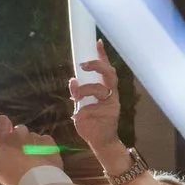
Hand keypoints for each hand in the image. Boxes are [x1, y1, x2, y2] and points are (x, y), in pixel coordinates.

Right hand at [0, 116, 62, 184]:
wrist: (40, 183)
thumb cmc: (15, 178)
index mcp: (3, 140)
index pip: (1, 121)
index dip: (3, 126)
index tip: (5, 134)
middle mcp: (19, 134)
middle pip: (18, 130)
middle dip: (19, 139)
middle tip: (20, 155)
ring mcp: (35, 137)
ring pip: (32, 137)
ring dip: (32, 146)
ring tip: (33, 162)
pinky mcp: (49, 142)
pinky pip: (45, 142)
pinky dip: (44, 149)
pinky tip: (43, 161)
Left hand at [69, 40, 123, 163]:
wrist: (101, 141)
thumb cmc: (92, 121)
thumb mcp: (81, 104)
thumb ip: (78, 92)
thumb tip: (72, 80)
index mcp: (106, 88)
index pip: (106, 69)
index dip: (102, 55)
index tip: (97, 42)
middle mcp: (111, 93)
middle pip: (110, 74)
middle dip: (98, 65)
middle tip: (83, 65)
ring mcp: (111, 103)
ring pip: (99, 88)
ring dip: (84, 90)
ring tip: (75, 97)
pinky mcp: (109, 113)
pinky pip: (93, 106)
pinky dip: (82, 109)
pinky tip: (78, 115)